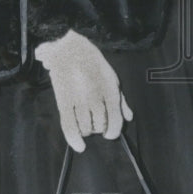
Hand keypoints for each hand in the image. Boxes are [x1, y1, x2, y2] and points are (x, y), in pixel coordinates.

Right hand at [34, 29, 132, 151]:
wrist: (68, 48)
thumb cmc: (92, 62)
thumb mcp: (112, 77)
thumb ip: (121, 99)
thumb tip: (128, 117)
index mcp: (110, 89)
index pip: (115, 119)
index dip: (114, 130)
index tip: (110, 134)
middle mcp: (95, 96)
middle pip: (100, 125)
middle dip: (100, 128)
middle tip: (97, 124)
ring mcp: (78, 100)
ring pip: (86, 128)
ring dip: (88, 131)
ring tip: (87, 124)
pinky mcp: (63, 102)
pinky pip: (69, 126)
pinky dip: (74, 139)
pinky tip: (79, 145)